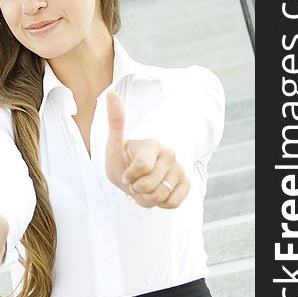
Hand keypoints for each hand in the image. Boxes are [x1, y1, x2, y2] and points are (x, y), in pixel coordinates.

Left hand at [105, 92, 190, 208]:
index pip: (142, 167)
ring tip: (145, 187)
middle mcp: (170, 154)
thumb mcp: (113, 145)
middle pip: (150, 184)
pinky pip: (173, 202)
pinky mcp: (186, 184)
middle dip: (137, 188)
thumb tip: (110, 94)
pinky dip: (161, 203)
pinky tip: (156, 193)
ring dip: (148, 198)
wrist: (137, 176)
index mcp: (152, 144)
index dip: (129, 176)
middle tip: (135, 182)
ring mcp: (180, 169)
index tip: (126, 173)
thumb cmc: (123, 160)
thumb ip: (115, 122)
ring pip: (161, 195)